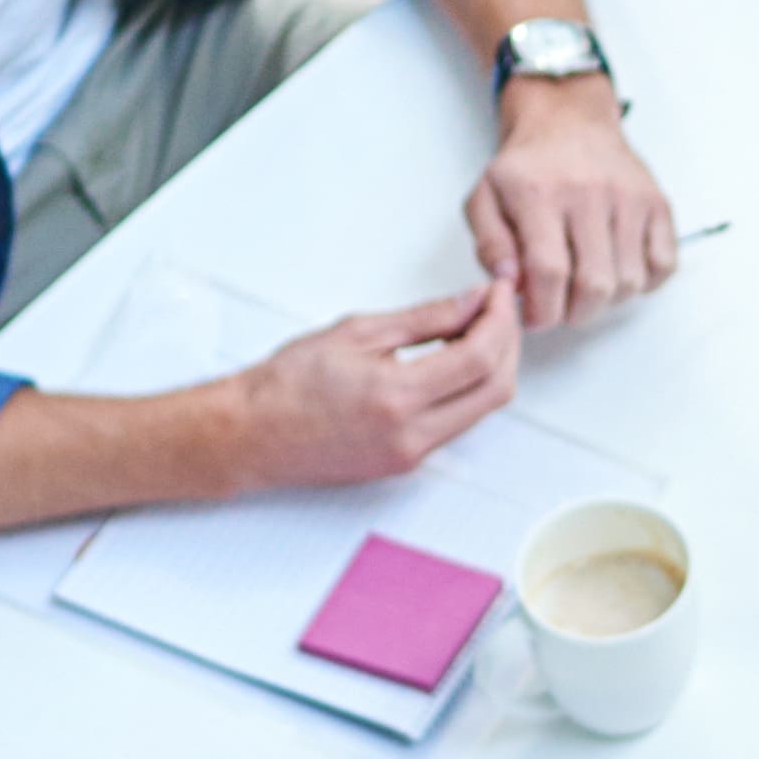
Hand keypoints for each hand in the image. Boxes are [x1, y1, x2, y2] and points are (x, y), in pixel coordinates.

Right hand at [221, 280, 520, 489]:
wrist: (252, 434)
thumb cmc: (286, 384)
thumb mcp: (358, 332)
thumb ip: (425, 318)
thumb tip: (471, 302)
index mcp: (397, 397)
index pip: (479, 358)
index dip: (499, 320)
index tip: (498, 294)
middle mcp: (411, 436)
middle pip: (495, 390)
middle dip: (507, 344)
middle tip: (496, 309)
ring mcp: (411, 455)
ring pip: (482, 409)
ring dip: (491, 367)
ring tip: (476, 329)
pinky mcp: (406, 464)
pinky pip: (457, 423)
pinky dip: (468, 389)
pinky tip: (455, 360)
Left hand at [462, 81, 678, 330]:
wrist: (568, 120)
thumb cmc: (526, 167)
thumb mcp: (484, 198)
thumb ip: (489, 245)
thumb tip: (509, 282)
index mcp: (540, 194)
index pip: (549, 272)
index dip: (543, 310)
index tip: (537, 317)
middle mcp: (589, 194)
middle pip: (594, 285)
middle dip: (574, 313)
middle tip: (562, 308)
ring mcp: (629, 198)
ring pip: (629, 281)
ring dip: (607, 300)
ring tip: (586, 285)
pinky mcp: (657, 203)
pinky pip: (664, 264)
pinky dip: (645, 282)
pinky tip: (618, 269)